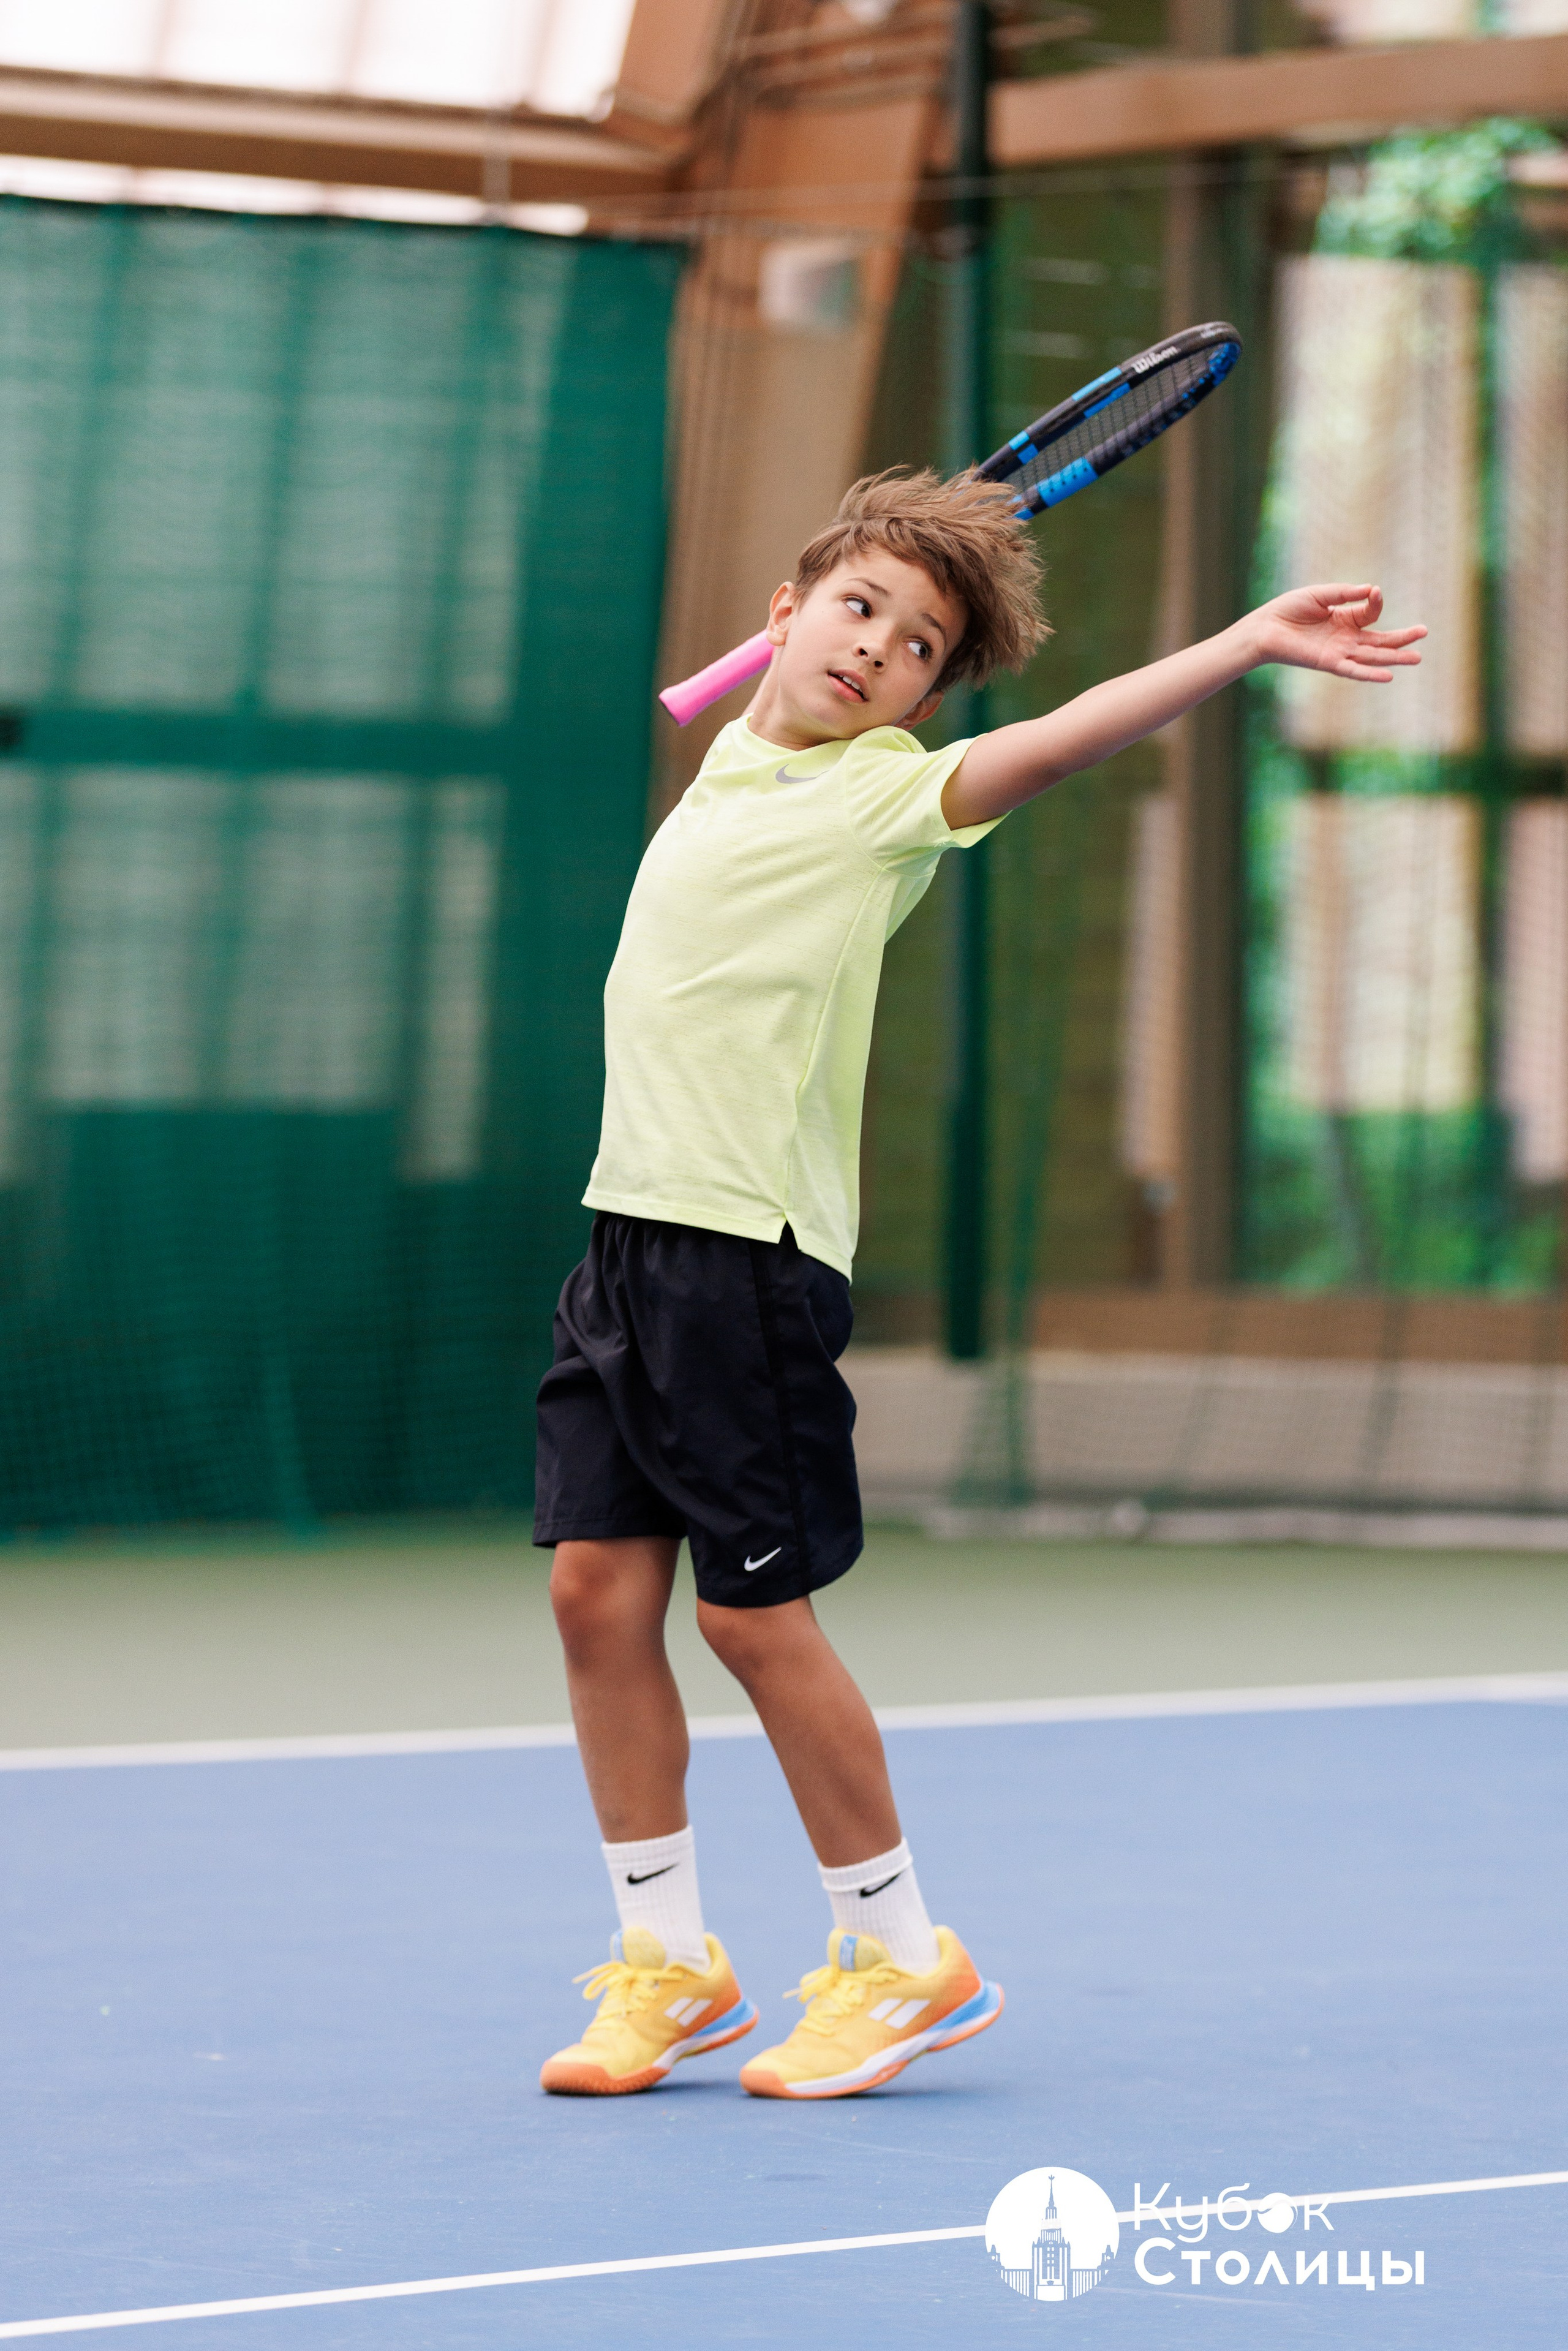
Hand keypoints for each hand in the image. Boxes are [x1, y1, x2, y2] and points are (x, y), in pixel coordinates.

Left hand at [1246, 583, 1425, 681]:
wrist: (1265, 627)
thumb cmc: (1289, 609)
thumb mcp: (1321, 594)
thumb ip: (1345, 593)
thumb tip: (1371, 589)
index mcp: (1345, 619)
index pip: (1371, 612)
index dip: (1375, 601)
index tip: (1374, 592)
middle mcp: (1345, 638)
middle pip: (1380, 640)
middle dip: (1402, 638)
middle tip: (1424, 633)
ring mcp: (1339, 652)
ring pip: (1372, 657)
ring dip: (1394, 658)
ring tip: (1417, 658)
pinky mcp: (1328, 663)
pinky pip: (1353, 670)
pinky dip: (1369, 673)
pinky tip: (1388, 676)